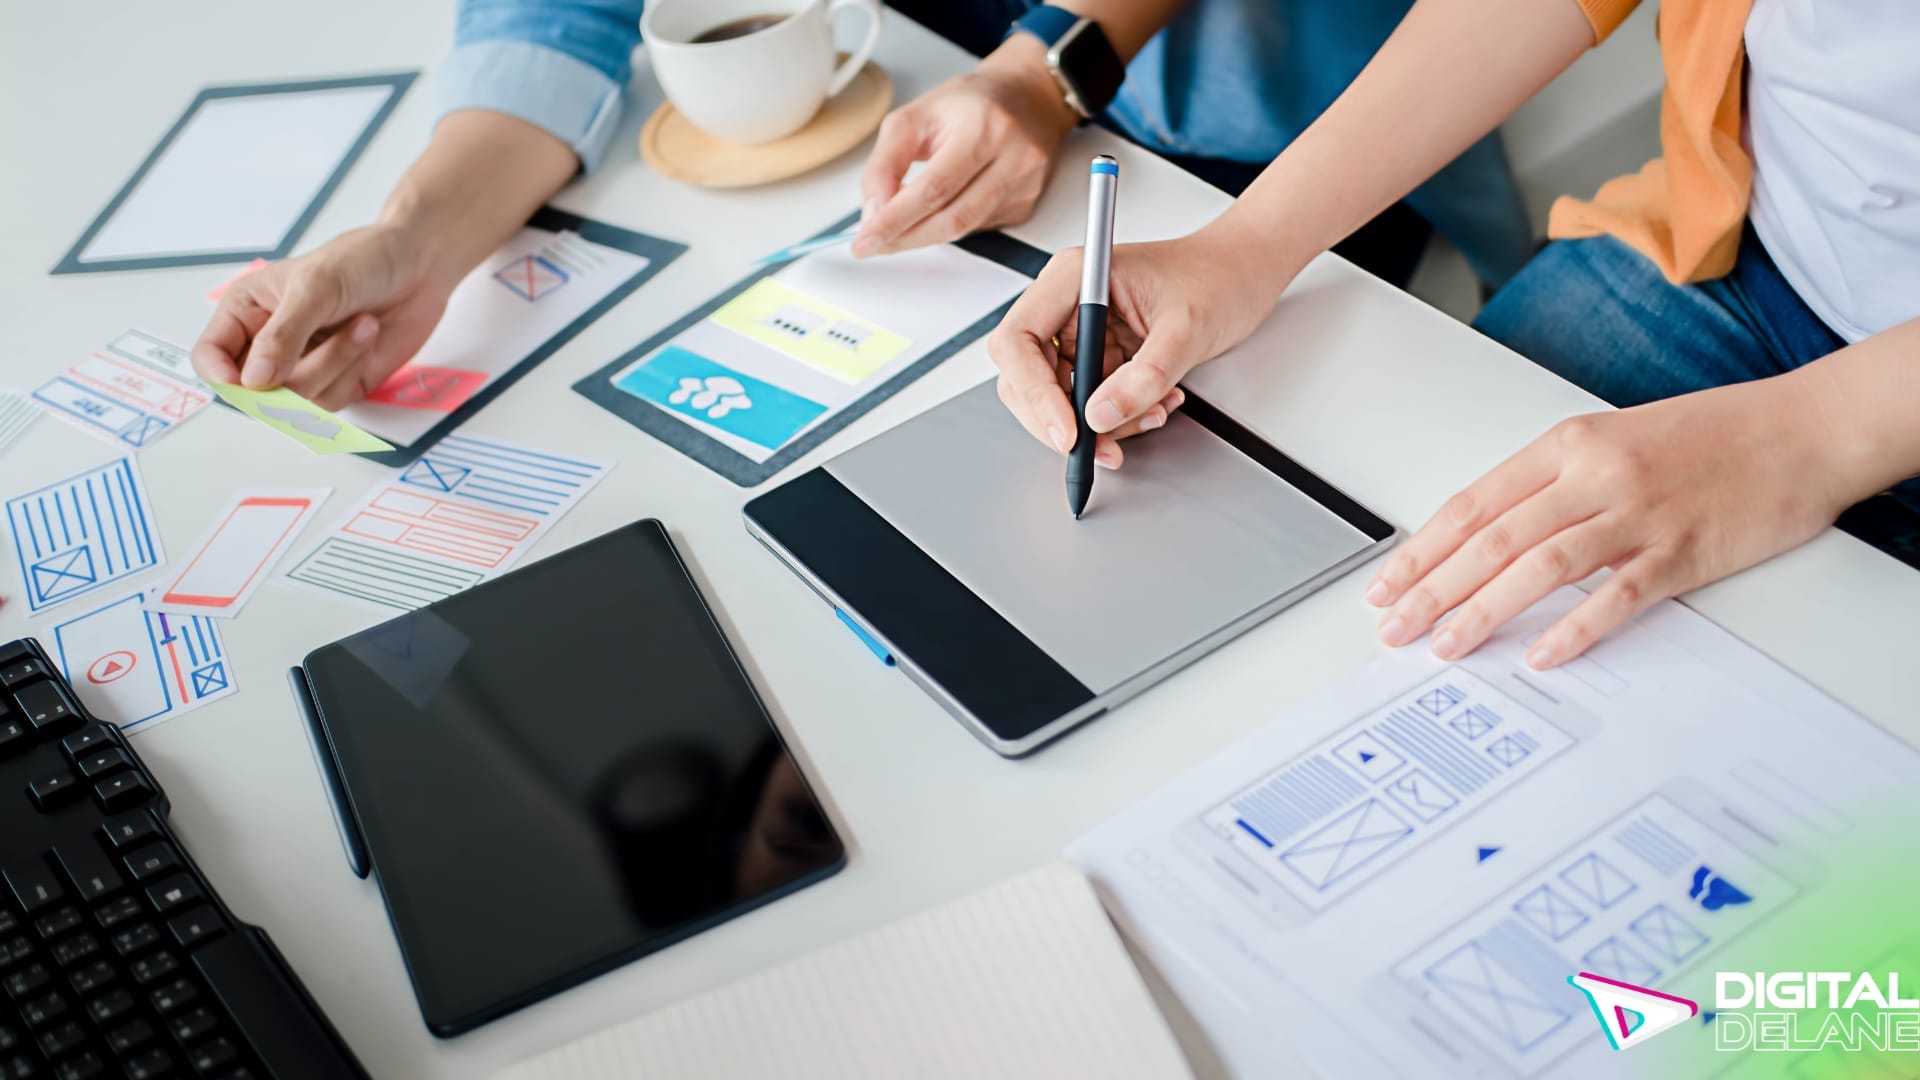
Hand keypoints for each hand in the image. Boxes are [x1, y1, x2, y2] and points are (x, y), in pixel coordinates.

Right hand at [190, 223, 454, 409]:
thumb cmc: (360, 261)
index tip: (249, 383)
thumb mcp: (315, 287)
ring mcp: (304, 367)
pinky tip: (368, 337)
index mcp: (246, 312)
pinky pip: (332, 401)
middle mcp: (268, 345)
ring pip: (298, 400)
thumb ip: (283, 335)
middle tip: (322, 339)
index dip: (221, 377)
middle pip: (255, 391)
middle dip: (293, 373)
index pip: (211, 357)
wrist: (419, 264)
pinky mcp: (338, 382)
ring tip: (361, 324)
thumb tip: (254, 381)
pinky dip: (352, 371)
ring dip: (334, 364)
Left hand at [852, 37, 1076, 256]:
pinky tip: (939, 208)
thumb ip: (885, 164)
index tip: (867, 240)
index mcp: (983, 127)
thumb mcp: (913, 117)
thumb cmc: (968, 104)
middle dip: (906, 237)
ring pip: (964, 230)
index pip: (933, 189)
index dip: (895, 220)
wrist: (1025, 97)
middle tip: (875, 242)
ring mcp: (1024, 185)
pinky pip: (978, 229)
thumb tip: (873, 213)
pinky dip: (948, 225)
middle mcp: (1013, 157)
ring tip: (897, 229)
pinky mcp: (1026, 204)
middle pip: (952, 219)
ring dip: (923, 236)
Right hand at [987, 227, 1294, 465]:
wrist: (1244, 273)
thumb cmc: (1219, 276)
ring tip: (1152, 414)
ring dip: (1098, 423)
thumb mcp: (1187, 329)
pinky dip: (1117, 416)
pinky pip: (1088, 399)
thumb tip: (1100, 416)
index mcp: (1075, 277)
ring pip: (1057, 396)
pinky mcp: (1097, 352)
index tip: (1067, 431)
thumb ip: (1144, 375)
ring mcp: (1080, 329)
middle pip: (1025, 375)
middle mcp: (1067, 302)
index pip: (1019, 340)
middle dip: (1062, 419)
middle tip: (1102, 447)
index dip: (1034, 392)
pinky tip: (1155, 405)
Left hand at [1365, 377, 1853, 666]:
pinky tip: (1542, 654)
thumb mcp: (1612, 441)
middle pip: (1493, 538)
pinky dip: (1576, 627)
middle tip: (1394, 627)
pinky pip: (1618, 595)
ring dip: (1485, 610)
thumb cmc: (1709, 436)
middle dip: (1433, 588)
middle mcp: (1595, 475)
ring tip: (1446, 645)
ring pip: (1541, 566)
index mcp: (1567, 445)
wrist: (1802, 428)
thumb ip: (1553, 486)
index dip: (1422, 550)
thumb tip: (1488, 540)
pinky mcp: (1683, 551)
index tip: (1385, 586)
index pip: (1473, 504)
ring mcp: (1638, 512)